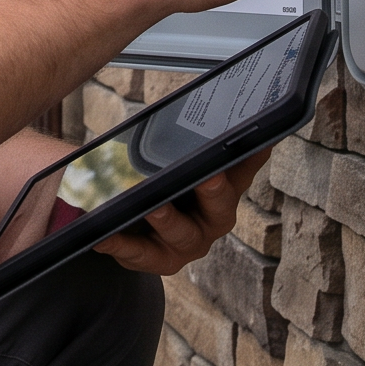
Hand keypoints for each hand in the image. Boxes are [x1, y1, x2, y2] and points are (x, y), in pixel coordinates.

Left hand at [93, 147, 270, 276]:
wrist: (139, 225)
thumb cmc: (163, 183)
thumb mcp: (172, 157)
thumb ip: (180, 137)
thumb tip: (181, 103)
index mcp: (223, 189)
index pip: (243, 168)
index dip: (254, 156)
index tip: (260, 141)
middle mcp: (213, 219)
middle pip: (221, 207)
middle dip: (215, 192)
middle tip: (208, 178)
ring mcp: (189, 243)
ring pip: (182, 234)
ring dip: (168, 220)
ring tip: (152, 207)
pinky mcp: (161, 261)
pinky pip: (141, 255)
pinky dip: (121, 245)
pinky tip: (104, 236)